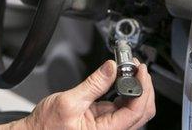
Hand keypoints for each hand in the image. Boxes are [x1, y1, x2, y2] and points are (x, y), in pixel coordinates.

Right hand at [21, 60, 155, 128]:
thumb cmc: (47, 127)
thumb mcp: (69, 101)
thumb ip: (93, 84)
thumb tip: (111, 68)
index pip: (136, 111)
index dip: (142, 88)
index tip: (140, 70)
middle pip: (141, 111)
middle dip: (143, 87)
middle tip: (137, 67)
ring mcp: (109, 124)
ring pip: (134, 107)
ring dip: (135, 87)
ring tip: (129, 68)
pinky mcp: (103, 118)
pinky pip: (121, 104)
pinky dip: (124, 89)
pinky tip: (120, 77)